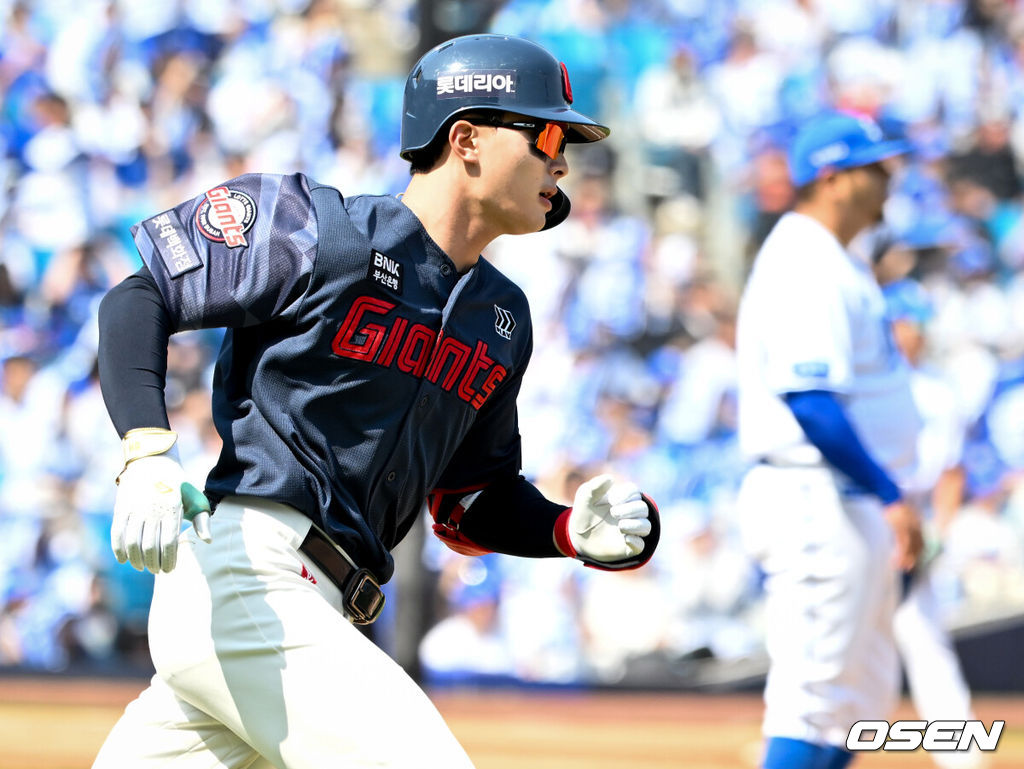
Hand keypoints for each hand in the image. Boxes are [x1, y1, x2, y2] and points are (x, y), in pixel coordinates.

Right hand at [113, 429, 212, 573]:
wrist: (152, 460)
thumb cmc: (177, 483)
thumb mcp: (194, 497)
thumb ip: (202, 519)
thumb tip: (208, 540)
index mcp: (172, 509)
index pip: (169, 543)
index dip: (168, 560)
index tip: (169, 570)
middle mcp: (152, 510)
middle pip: (149, 546)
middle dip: (153, 564)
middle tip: (157, 571)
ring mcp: (134, 509)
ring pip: (132, 542)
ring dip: (136, 560)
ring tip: (142, 567)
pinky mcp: (120, 508)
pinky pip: (117, 533)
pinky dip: (118, 549)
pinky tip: (123, 559)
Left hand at [567, 474, 651, 561]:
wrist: (577, 537)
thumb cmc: (584, 513)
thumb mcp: (584, 498)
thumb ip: (594, 486)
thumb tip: (610, 478)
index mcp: (622, 499)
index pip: (634, 492)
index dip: (627, 494)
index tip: (612, 500)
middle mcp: (630, 514)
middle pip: (643, 508)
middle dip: (630, 509)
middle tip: (613, 513)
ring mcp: (631, 531)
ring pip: (646, 526)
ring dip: (635, 525)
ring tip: (620, 526)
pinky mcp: (628, 547)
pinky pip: (641, 545)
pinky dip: (636, 542)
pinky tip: (625, 539)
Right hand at [884, 499, 923, 571]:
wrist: (887, 492)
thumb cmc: (891, 500)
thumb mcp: (901, 509)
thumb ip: (904, 518)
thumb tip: (900, 526)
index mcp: (917, 521)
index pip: (921, 540)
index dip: (918, 551)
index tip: (914, 559)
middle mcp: (915, 524)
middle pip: (918, 545)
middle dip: (915, 558)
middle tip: (909, 568)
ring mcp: (908, 526)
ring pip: (911, 547)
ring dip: (907, 559)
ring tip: (902, 567)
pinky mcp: (899, 527)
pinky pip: (902, 544)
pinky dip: (901, 553)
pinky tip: (896, 560)